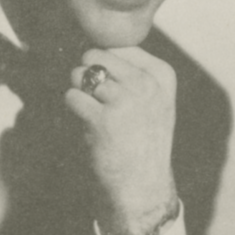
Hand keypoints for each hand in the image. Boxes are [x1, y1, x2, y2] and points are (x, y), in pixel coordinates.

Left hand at [65, 47, 178, 234]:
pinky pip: (72, 96)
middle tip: (95, 98)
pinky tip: (88, 125)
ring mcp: (125, 100)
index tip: (112, 87)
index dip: (105, 64)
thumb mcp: (154, 100)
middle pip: (97, 55)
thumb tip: (89, 47)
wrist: (142, 187)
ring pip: (82, 75)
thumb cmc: (142, 141)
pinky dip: (73, 109)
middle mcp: (147, 84)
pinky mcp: (102, 119)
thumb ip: (131, 71)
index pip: (119, 46)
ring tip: (93, 114)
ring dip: (79, 92)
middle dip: (88, 72)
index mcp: (162, 76)